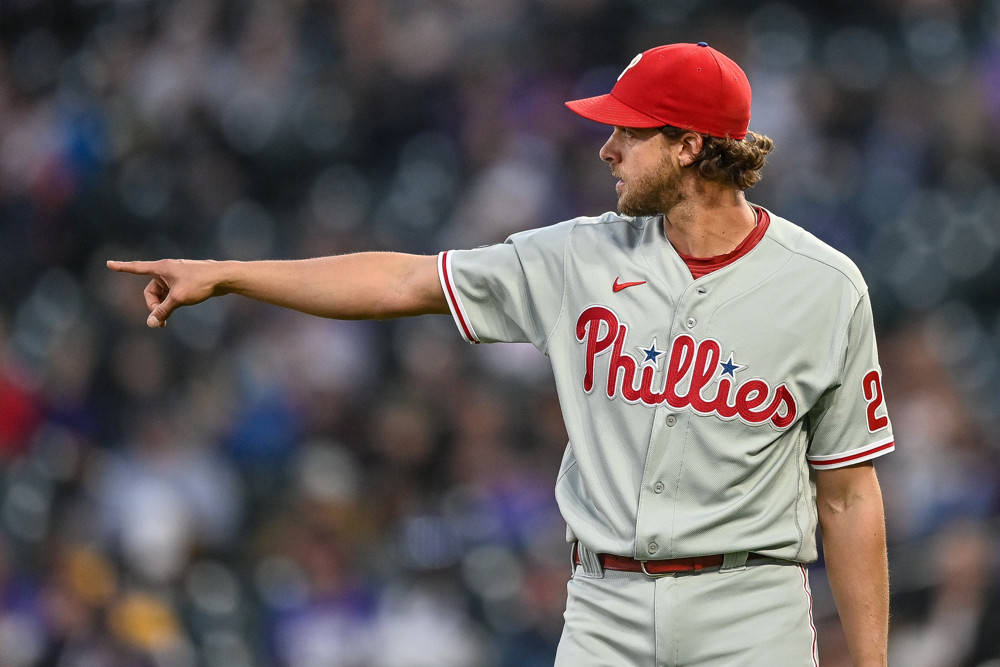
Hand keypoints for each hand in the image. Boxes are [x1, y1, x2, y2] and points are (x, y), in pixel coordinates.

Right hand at [106, 259, 224, 327]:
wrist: (224, 277)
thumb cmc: (201, 283)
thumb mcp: (179, 298)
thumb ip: (163, 311)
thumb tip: (151, 323)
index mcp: (161, 267)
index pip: (137, 268)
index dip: (122, 268)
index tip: (109, 264)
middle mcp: (167, 269)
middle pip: (150, 291)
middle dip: (153, 306)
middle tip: (160, 320)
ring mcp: (176, 276)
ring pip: (161, 295)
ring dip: (162, 307)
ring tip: (167, 321)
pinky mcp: (185, 282)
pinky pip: (171, 294)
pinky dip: (170, 304)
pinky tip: (175, 312)